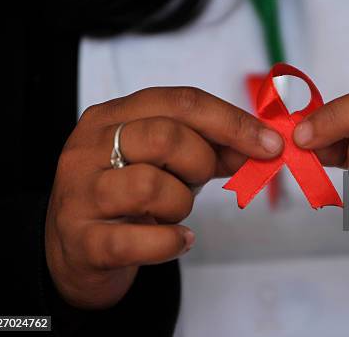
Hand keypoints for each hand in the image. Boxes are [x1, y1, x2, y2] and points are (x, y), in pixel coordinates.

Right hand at [46, 87, 282, 308]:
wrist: (78, 246)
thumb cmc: (130, 193)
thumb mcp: (170, 161)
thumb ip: (214, 149)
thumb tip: (264, 146)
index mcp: (114, 115)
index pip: (182, 102)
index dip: (233, 122)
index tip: (270, 143)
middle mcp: (89, 146)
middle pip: (165, 136)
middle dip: (201, 162)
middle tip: (201, 180)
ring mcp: (80, 193)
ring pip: (150, 185)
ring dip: (180, 204)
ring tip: (173, 212)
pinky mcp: (81, 239)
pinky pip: (136, 240)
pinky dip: (170, 242)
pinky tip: (177, 240)